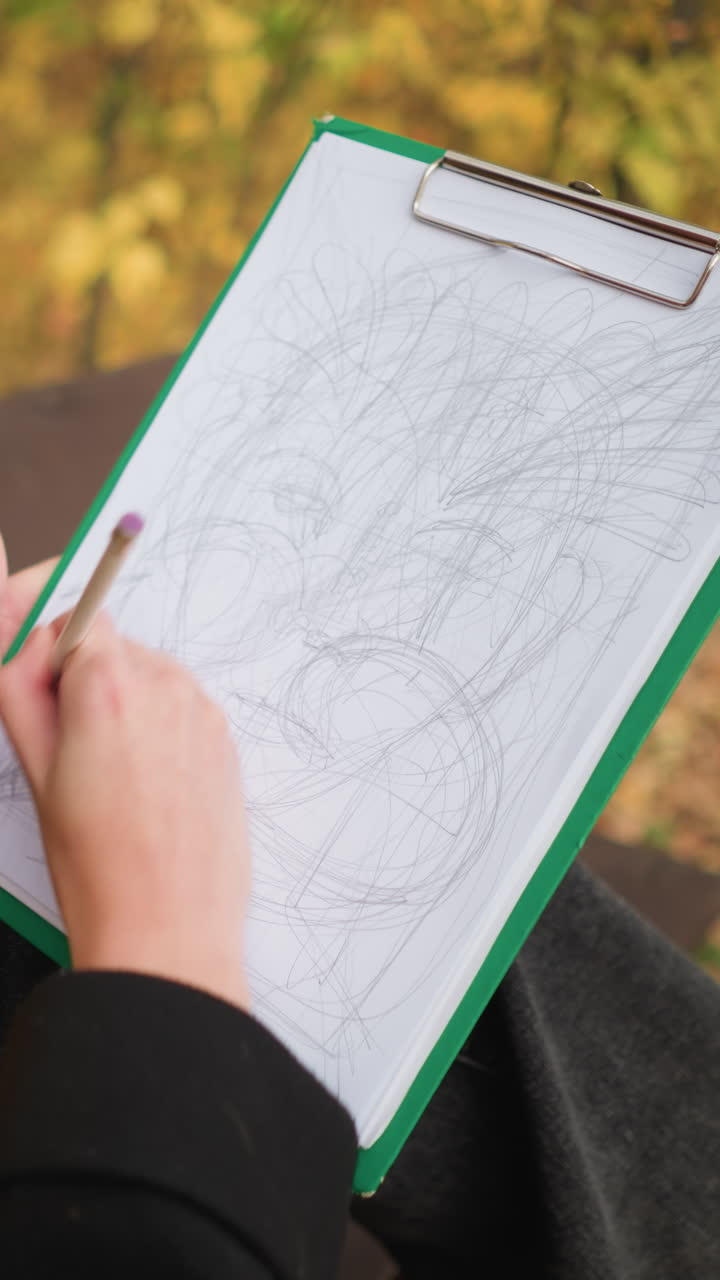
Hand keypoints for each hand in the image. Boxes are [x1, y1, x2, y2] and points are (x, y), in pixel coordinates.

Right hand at [0, 538, 250, 1010]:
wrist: (170, 931)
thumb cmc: (97, 863)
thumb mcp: (35, 765)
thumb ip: (15, 676)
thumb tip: (5, 608)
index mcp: (112, 683)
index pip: (74, 612)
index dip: (47, 647)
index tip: (36, 680)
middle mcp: (167, 683)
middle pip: (110, 649)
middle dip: (82, 685)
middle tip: (69, 757)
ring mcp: (203, 711)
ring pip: (145, 680)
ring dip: (121, 710)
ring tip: (112, 784)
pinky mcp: (225, 737)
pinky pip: (178, 710)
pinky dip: (156, 733)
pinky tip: (145, 790)